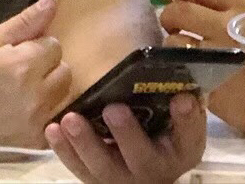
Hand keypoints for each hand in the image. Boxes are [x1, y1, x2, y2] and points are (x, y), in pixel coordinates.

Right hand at [0, 0, 73, 147]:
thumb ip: (26, 21)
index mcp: (24, 66)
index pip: (54, 45)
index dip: (36, 47)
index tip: (16, 55)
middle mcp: (36, 95)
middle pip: (65, 70)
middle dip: (47, 67)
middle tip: (19, 73)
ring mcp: (37, 122)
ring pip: (63, 95)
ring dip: (49, 90)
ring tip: (21, 92)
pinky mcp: (35, 142)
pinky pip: (56, 119)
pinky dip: (45, 114)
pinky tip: (22, 112)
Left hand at [46, 93, 207, 183]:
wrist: (147, 171)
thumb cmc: (164, 132)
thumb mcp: (179, 119)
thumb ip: (178, 100)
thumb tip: (172, 72)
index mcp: (183, 150)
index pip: (191, 135)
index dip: (187, 118)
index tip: (182, 98)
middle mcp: (156, 170)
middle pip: (142, 157)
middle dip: (127, 133)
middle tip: (114, 109)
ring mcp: (124, 179)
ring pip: (103, 166)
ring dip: (86, 143)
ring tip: (71, 119)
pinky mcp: (97, 181)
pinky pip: (79, 168)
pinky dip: (64, 149)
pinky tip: (53, 129)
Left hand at [158, 0, 244, 132]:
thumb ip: (221, 7)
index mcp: (238, 9)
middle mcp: (224, 28)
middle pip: (177, 11)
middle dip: (168, 17)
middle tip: (173, 27)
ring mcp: (213, 57)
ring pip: (172, 41)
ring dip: (171, 46)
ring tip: (182, 52)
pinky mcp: (204, 83)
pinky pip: (176, 68)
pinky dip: (176, 68)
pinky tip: (186, 70)